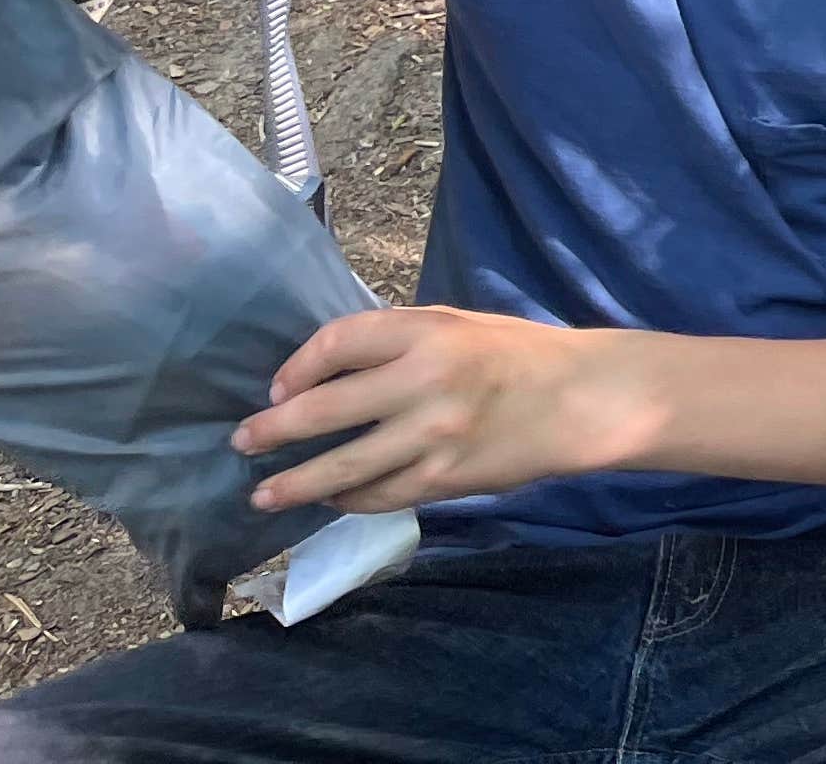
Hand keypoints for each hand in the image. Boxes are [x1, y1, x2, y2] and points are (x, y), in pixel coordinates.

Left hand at [237, 308, 663, 516]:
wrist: (581, 399)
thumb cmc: (516, 354)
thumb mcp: (458, 326)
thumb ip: (397, 341)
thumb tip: (323, 372)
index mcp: (429, 331)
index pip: (338, 343)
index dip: (297, 368)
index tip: (277, 389)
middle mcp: (426, 381)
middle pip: (324, 410)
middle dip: (273, 431)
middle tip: (244, 443)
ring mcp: (433, 436)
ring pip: (341, 469)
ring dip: (294, 485)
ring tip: (264, 495)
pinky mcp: (444, 479)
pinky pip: (378, 495)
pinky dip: (348, 499)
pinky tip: (331, 500)